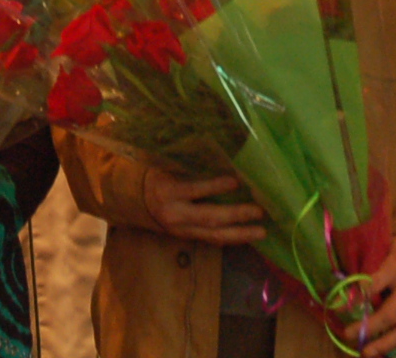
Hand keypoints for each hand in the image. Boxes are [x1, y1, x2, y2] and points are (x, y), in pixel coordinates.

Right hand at [142, 169, 263, 245]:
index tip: (236, 180)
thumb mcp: (165, 167)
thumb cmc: (154, 177)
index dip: (215, 186)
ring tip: (261, 231)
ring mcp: (182, 230)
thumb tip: (221, 156)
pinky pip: (211, 240)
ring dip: (240, 234)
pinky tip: (247, 236)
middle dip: (236, 215)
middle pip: (209, 217)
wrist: (134, 202)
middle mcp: (175, 214)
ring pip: (214, 235)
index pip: (194, 190)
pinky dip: (231, 238)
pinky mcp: (187, 237)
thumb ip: (188, 166)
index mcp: (168, 192)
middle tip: (259, 211)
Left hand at [348, 236, 395, 357]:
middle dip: (370, 327)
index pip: (377, 282)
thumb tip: (342, 285)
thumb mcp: (383, 248)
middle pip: (392, 313)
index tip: (341, 307)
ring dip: (385, 344)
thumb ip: (368, 265)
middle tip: (349, 334)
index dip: (359, 296)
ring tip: (366, 353)